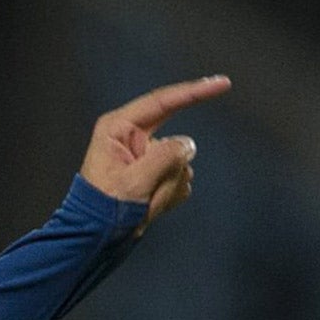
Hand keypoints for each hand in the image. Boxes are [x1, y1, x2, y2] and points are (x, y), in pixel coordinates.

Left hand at [77, 74, 230, 228]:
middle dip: (169, 173)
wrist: (96, 236)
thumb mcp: (135, 181)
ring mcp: (146, 155)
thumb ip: (165, 157)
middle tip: (149, 194)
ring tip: (143, 203)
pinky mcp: (155, 172)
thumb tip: (187, 145)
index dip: (195, 91)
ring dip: (168, 187)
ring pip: (181, 163)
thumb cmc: (104, 207)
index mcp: (119, 128)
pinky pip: (180, 178)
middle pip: (175, 143)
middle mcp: (132, 137)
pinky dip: (170, 194)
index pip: (163, 102)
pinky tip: (149, 205)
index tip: (223, 83)